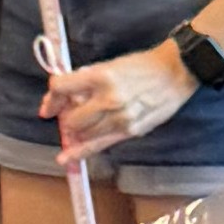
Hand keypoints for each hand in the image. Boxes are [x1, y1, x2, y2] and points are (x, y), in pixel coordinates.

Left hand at [55, 35, 199, 162]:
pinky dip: (80, 152)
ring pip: (81, 134)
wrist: (175, 73)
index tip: (48, 106)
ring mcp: (119, 118)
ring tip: (79, 127)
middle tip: (70, 114)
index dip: (51, 98)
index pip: (62, 88)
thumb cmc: (142, 66)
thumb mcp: (110, 65)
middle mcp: (108, 99)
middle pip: (70, 117)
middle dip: (65, 117)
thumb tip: (64, 96)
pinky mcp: (129, 131)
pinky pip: (98, 145)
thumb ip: (87, 80)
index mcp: (101, 76)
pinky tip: (68, 158)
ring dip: (75, 131)